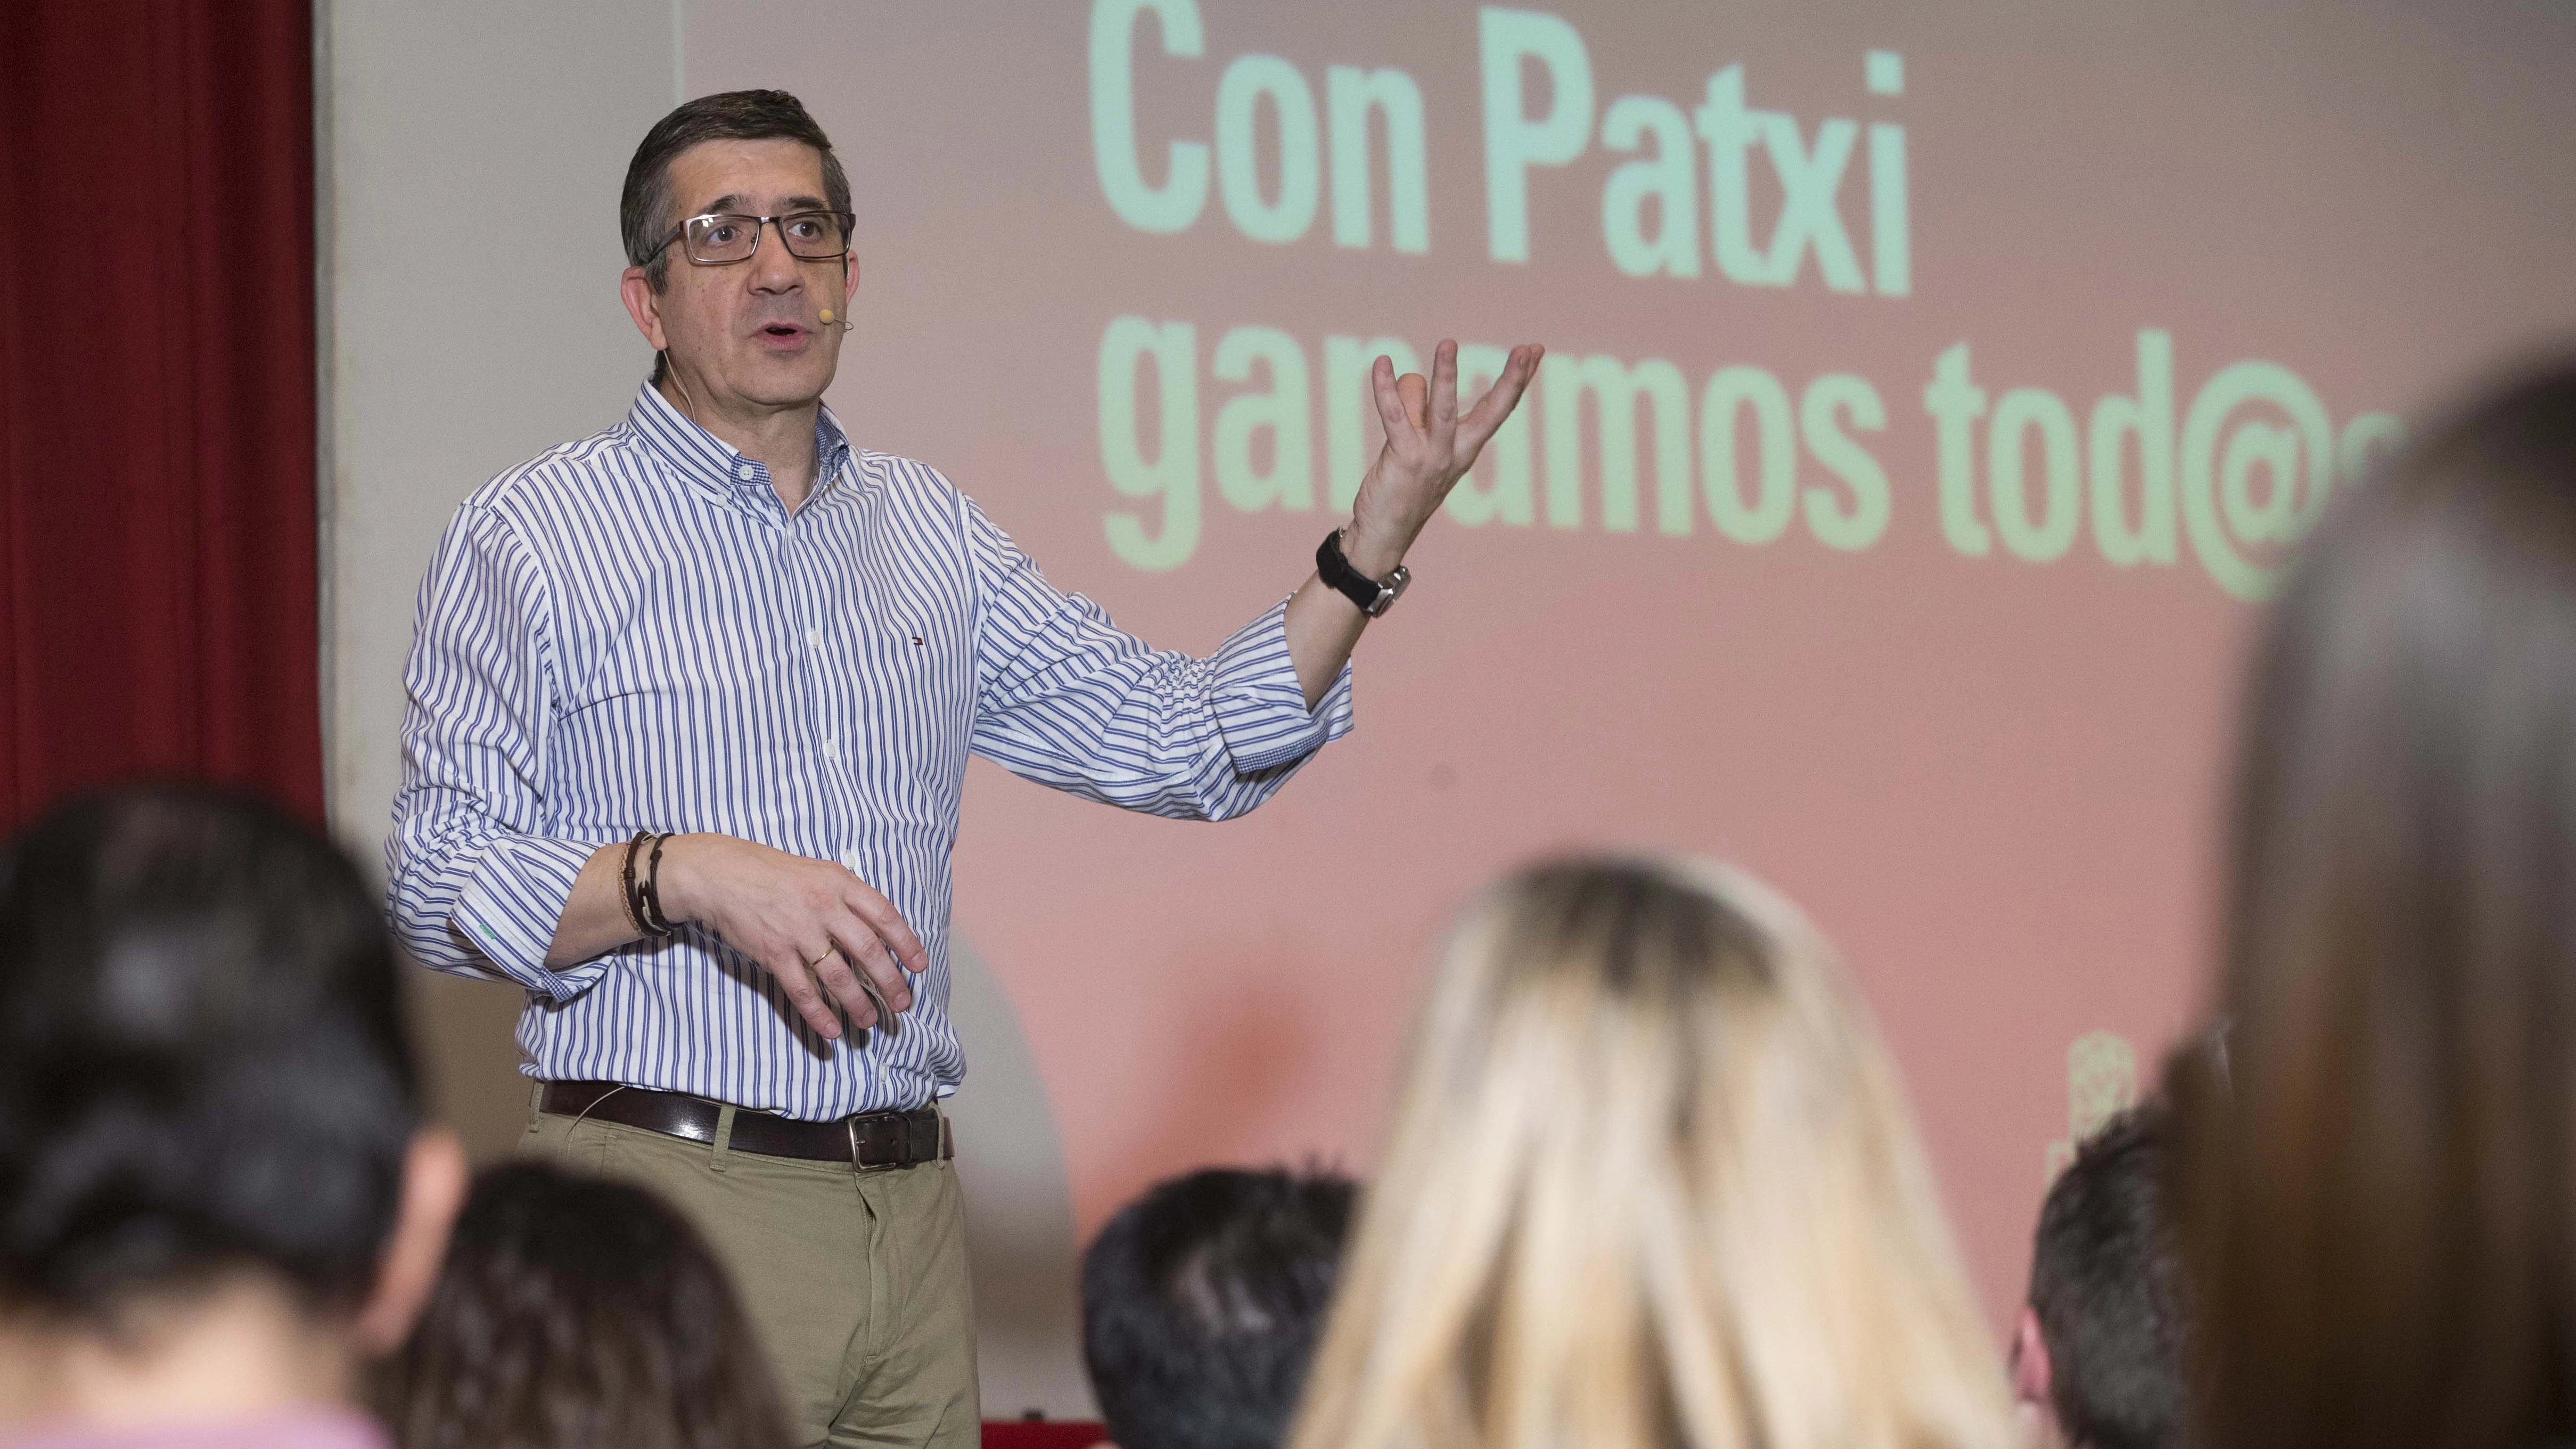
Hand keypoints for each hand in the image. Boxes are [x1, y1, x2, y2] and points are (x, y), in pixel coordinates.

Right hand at [654, 833, 927, 1039]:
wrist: (720, 875)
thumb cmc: (773, 872)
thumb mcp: (819, 871)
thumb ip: (847, 896)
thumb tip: (878, 927)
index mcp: (839, 883)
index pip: (884, 915)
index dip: (906, 943)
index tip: (919, 966)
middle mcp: (823, 907)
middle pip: (868, 950)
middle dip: (890, 980)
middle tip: (902, 1003)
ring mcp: (798, 932)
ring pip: (838, 975)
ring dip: (858, 1003)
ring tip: (870, 1021)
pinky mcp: (774, 953)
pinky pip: (802, 990)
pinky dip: (819, 1013)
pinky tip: (832, 1030)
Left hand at [1343, 339, 1543, 576]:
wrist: (1385, 535)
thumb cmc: (1402, 487)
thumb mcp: (1418, 445)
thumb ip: (1418, 410)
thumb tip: (1411, 378)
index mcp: (1466, 449)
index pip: (1498, 408)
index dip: (1518, 379)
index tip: (1535, 350)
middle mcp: (1455, 453)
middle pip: (1492, 411)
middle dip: (1512, 379)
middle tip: (1528, 351)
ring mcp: (1432, 457)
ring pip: (1444, 408)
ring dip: (1446, 374)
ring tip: (1449, 344)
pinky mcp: (1404, 459)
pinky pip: (1394, 415)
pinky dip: (1385, 388)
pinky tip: (1380, 364)